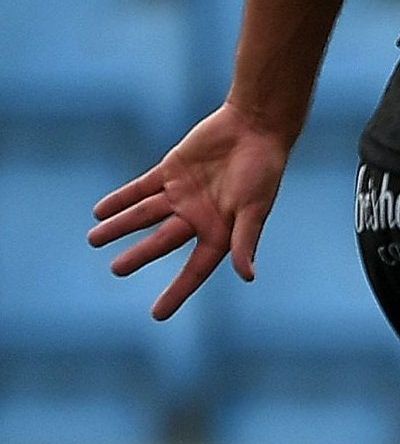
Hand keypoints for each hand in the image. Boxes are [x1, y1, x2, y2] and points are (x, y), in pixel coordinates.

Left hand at [92, 103, 290, 319]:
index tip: (158, 315)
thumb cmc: (262, 171)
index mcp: (221, 233)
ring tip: (94, 239)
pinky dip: (120, 200)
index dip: (177, 292)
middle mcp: (198, 218)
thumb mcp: (254, 209)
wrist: (255, 128)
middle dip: (138, 256)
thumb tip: (247, 276)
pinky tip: (100, 211)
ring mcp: (182, 195)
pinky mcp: (170, 171)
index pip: (194, 270)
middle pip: (161, 243)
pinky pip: (140, 189)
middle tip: (116, 270)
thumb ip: (246, 241)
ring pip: (144, 216)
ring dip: (119, 227)